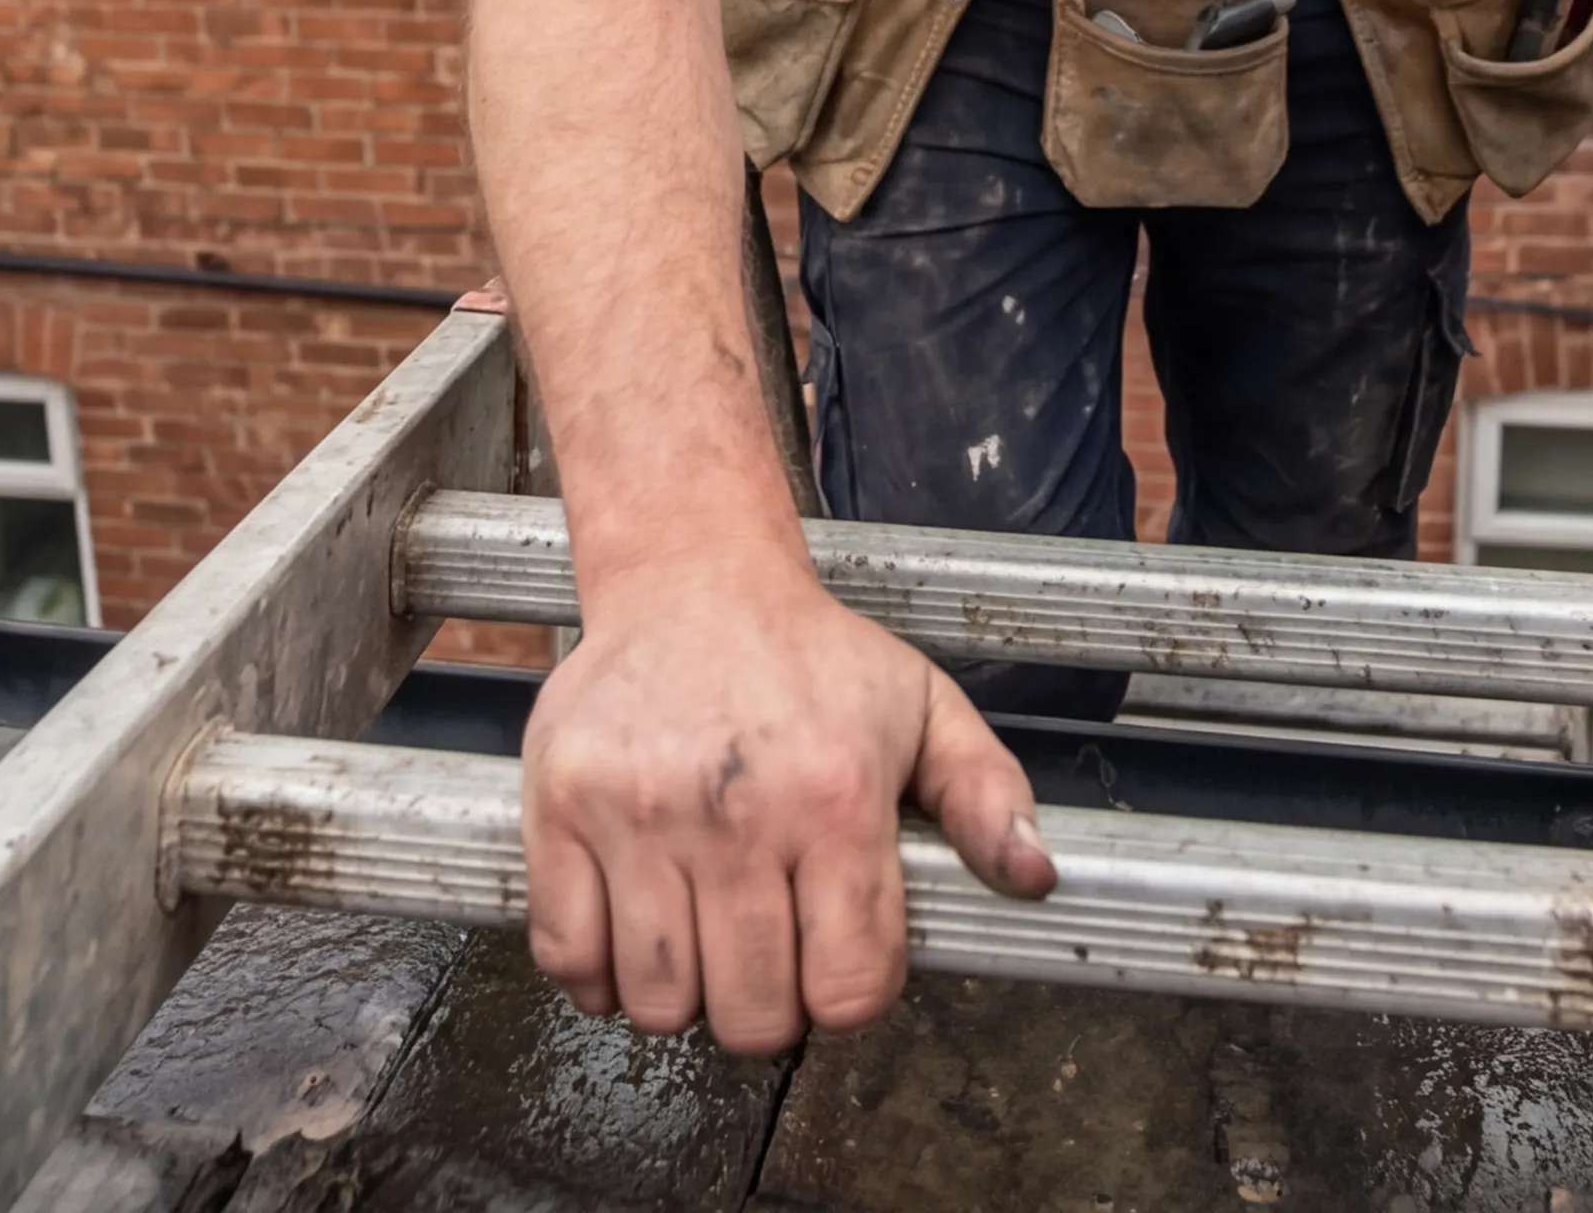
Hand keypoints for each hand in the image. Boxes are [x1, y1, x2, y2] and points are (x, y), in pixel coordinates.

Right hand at [518, 548, 1054, 1050]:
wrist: (690, 577)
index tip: (836, 965)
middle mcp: (736, 813)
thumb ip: (987, 795)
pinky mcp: (559, 808)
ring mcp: (638, 814)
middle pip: (752, 1015)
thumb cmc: (809, 654)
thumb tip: (1033, 876)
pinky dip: (599, 976)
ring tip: (702, 943)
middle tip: (766, 959)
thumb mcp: (923, 707)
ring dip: (685, 997)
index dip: (848, 996)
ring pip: (660, 1001)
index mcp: (835, 797)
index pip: (849, 987)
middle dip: (769, 1008)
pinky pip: (568, 956)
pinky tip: (633, 938)